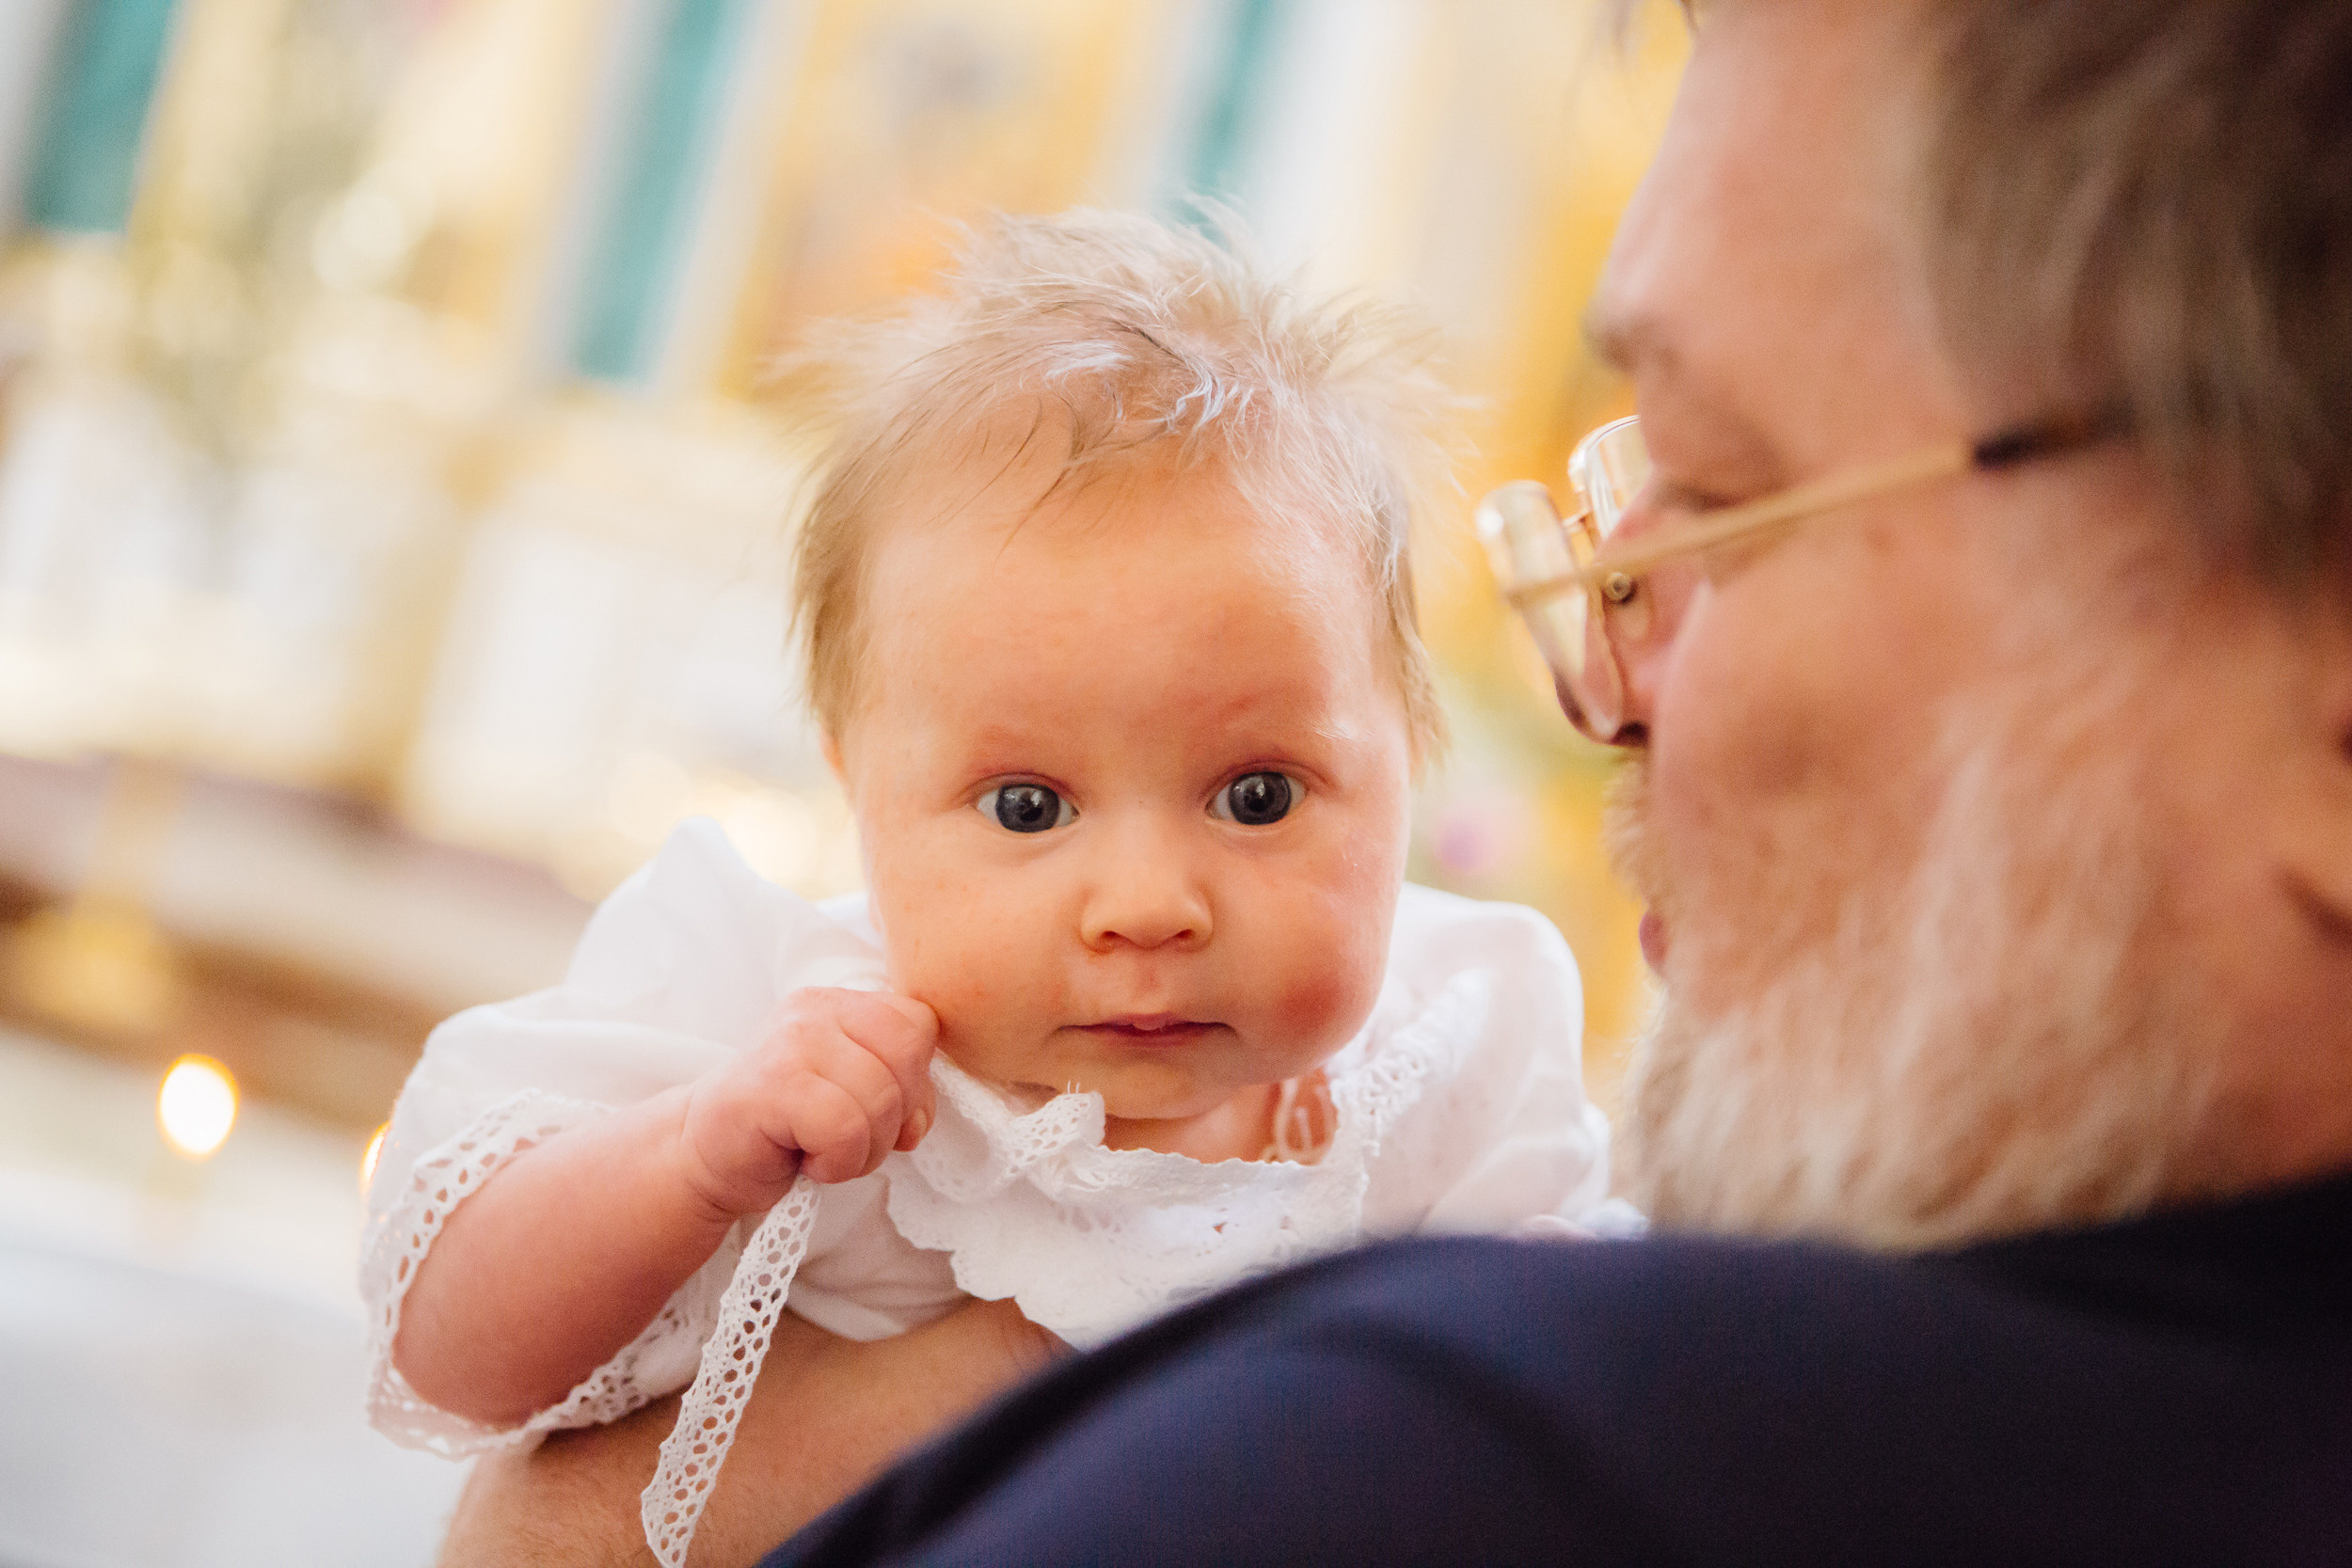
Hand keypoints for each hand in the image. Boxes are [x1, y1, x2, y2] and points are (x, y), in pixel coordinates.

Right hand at [675, 988, 938, 1219]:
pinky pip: (845, 1128)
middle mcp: (816, 1011)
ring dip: (864, 1149)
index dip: (915, 1081)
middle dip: (893, 1117)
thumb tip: (917, 1121)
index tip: (879, 1113)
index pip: (918, 1024)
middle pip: (907, 1057)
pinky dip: (838, 1161)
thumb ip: (899, 1090)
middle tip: (850, 1139)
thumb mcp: (853, 1096)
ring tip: (825, 1152)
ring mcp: (791, 1043)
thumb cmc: (785, 1129)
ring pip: (880, 1098)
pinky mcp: (772, 1085)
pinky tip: (808, 1161)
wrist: (703, 1155)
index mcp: (840, 1004)